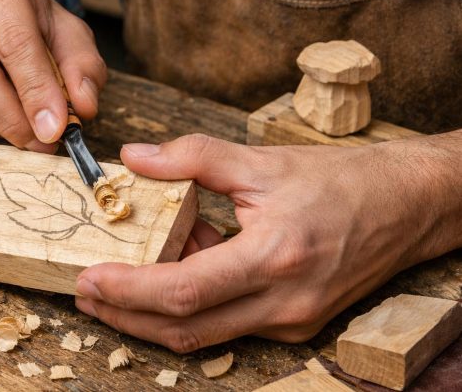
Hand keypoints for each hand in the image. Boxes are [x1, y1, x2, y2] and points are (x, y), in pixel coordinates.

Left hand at [75, 133, 460, 351]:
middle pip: (186, 328)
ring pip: (204, 334)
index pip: (184, 292)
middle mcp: (283, 301)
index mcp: (274, 256)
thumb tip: (135, 157)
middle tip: (86, 294)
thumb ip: (193, 157)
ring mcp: (291, 320)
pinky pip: (228, 323)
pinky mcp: (294, 324)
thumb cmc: (340, 182)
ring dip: (153, 315)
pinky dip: (193, 304)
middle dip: (126, 316)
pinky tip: (175, 270)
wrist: (406, 207)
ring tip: (115, 285)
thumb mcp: (262, 160)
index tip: (89, 280)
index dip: (129, 292)